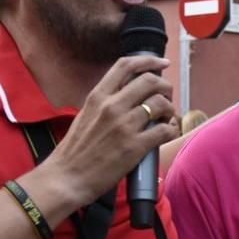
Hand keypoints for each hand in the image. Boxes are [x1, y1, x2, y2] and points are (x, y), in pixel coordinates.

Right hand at [40, 55, 174, 204]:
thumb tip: (128, 94)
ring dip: (170, 109)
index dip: (149, 60)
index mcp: (98, 96)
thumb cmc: (75, 151)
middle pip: (150, 81)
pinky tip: (168, 132)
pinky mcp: (135, 146)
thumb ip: (105, 102)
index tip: (162, 63)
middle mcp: (112, 106)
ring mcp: (124, 126)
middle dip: (165, 87)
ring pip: (161, 104)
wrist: (66, 178)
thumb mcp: (86, 115)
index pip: (126, 66)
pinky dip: (172, 129)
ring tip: (167, 118)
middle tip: (167, 97)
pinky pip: (165, 130)